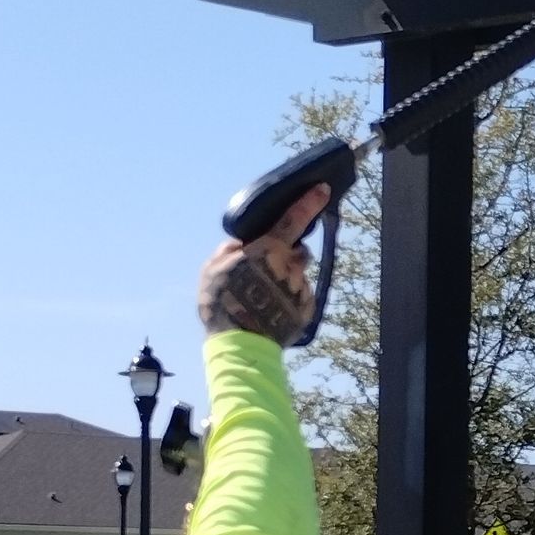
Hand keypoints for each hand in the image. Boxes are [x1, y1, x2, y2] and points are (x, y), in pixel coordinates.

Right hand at [197, 187, 327, 342]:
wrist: (242, 345)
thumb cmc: (223, 303)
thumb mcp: (212, 270)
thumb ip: (226, 251)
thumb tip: (240, 245)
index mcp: (269, 250)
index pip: (294, 219)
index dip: (309, 202)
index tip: (323, 189)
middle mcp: (291, 266)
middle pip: (298, 252)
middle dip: (288, 255)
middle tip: (267, 269)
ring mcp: (301, 289)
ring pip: (297, 276)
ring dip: (286, 280)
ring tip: (264, 298)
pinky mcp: (307, 310)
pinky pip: (299, 297)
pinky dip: (288, 300)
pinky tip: (271, 311)